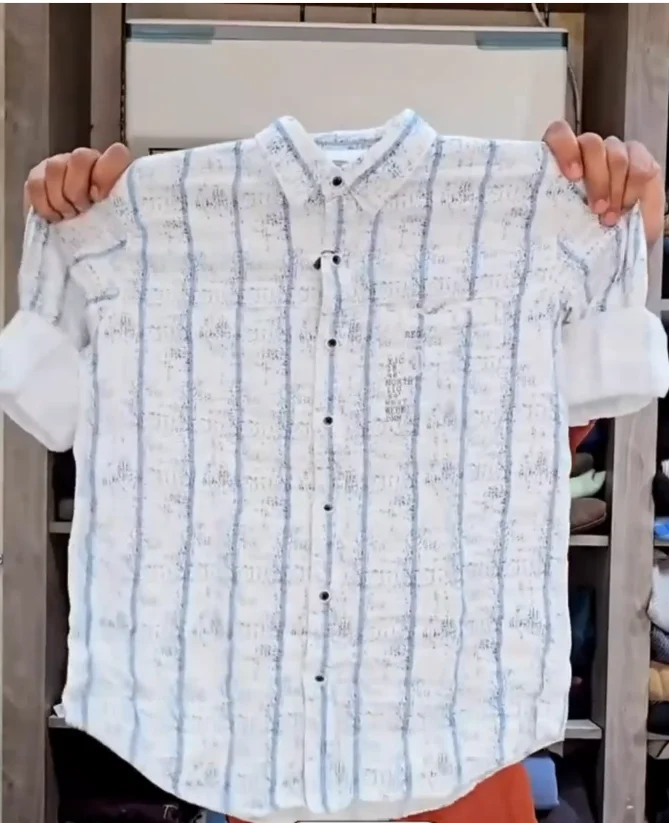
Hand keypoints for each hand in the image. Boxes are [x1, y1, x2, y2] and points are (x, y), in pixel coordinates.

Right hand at [23, 143, 131, 221]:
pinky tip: (54, 216)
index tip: (99, 197)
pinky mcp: (39, 176)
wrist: (76, 239)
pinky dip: (43, 204)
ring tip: (69, 216)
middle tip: (82, 210)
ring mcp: (62, 165)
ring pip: (55, 167)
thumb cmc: (105, 229)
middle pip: (79, 157)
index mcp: (114, 170)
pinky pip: (35, 183)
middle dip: (78, 189)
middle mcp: (89, 161)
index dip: (106, 172)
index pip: (116, 154)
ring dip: (60, 198)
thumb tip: (137, 222)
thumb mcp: (120, 221)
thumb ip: (124, 211)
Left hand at [543, 120, 664, 245]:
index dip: (565, 148)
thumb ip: (547, 209)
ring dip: (614, 189)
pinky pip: (640, 166)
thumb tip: (530, 210)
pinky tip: (626, 207)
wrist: (616, 247)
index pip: (560, 134)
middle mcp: (588, 152)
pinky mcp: (641, 161)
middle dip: (596, 178)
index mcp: (561, 161)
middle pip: (592, 144)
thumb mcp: (558, 226)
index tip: (572, 176)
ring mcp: (615, 154)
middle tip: (596, 209)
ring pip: (616, 154)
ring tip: (609, 218)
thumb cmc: (581, 236)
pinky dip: (633, 188)